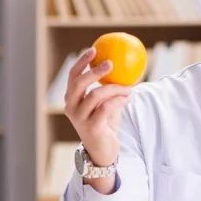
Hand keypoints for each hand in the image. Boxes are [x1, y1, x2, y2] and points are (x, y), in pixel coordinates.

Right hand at [64, 47, 131, 166]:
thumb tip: (123, 67)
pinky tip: (129, 98)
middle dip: (95, 71)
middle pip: (80, 83)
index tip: (94, 49)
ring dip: (115, 89)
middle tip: (111, 63)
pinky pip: (105, 108)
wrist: (103, 150)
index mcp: (71, 98)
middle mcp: (71, 107)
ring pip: (95, 95)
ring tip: (128, 88)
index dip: (81, 61)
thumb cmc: (105, 123)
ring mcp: (79, 118)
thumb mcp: (105, 103)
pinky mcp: (91, 127)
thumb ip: (108, 88)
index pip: (73, 76)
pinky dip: (118, 100)